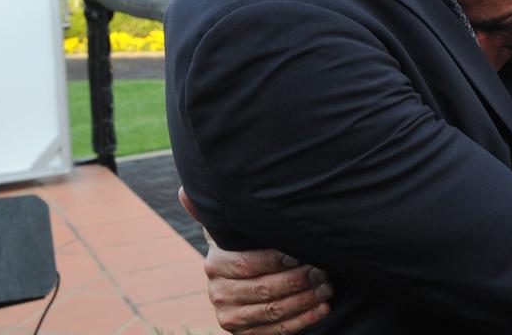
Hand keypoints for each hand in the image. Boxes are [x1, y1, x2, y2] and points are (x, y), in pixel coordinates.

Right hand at [178, 188, 331, 333]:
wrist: (237, 284)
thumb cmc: (240, 247)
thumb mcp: (226, 230)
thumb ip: (211, 212)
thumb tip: (184, 190)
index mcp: (214, 265)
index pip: (246, 265)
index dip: (274, 261)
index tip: (300, 254)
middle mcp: (219, 293)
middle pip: (263, 289)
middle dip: (297, 280)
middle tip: (323, 270)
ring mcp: (231, 317)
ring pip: (273, 311)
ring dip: (304, 300)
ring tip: (327, 286)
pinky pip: (277, 331)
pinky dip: (303, 320)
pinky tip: (322, 308)